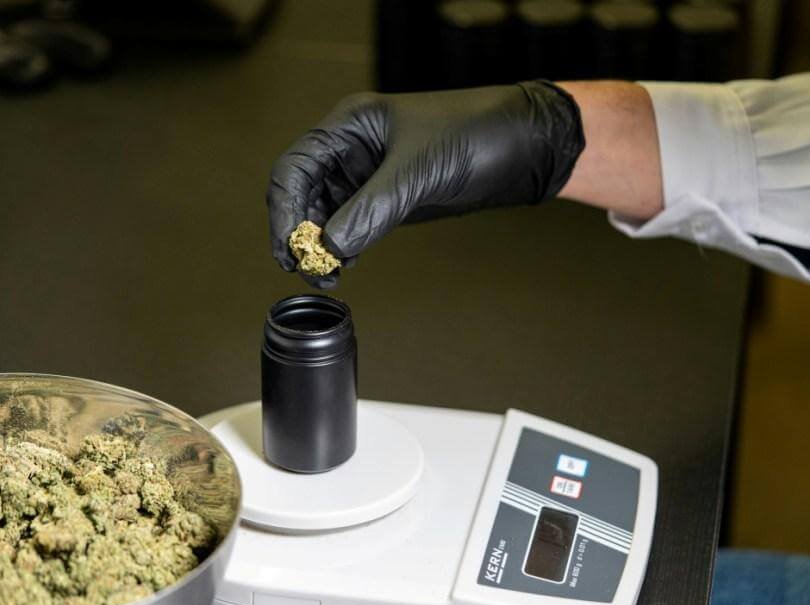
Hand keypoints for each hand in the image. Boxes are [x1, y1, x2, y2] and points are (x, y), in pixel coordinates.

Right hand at [266, 80, 584, 286]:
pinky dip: (344, 248)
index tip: (290, 248)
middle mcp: (352, 150)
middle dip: (300, 234)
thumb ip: (372, 209)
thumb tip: (332, 245)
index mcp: (349, 126)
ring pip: (325, 216)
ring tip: (329, 274)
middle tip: (309, 269)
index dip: (284, 211)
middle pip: (303, 196)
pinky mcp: (390, 200)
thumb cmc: (476, 132)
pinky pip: (352, 227)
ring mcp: (370, 176)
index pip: (294, 169)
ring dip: (321, 247)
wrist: (525, 146)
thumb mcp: (418, 170)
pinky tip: (346, 265)